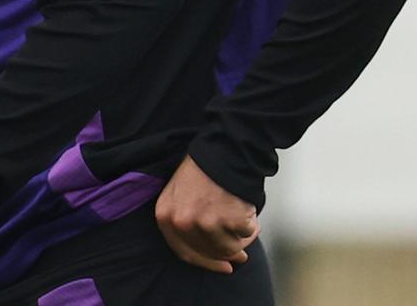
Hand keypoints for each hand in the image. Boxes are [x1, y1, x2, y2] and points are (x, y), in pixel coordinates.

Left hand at [155, 156, 258, 273]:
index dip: (205, 262)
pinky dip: (251, 228)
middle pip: (208, 252)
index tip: (221, 266)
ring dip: (240, 240)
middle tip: (240, 255)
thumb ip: (185, 220)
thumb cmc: (203, 168)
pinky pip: (246, 235)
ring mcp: (206, 223)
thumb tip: (211, 250)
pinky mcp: (230, 221)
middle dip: (226, 255)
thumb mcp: (178, 192)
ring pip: (228, 248)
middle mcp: (182, 222)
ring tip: (246, 226)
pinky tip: (250, 217)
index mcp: (165, 215)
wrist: (224, 150)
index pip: (184, 251)